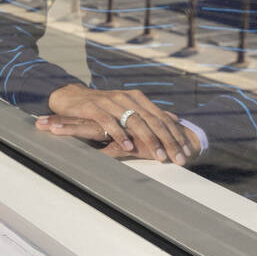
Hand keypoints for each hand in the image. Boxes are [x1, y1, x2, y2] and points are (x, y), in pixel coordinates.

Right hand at [43, 84, 193, 164]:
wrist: (71, 96)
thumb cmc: (102, 106)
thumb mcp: (128, 108)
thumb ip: (149, 113)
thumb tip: (174, 118)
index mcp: (137, 98)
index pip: (161, 118)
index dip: (175, 135)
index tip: (185, 153)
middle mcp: (126, 98)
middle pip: (153, 120)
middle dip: (168, 141)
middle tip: (178, 158)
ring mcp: (110, 101)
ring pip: (135, 121)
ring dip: (149, 140)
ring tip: (159, 156)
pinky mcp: (93, 107)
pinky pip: (109, 122)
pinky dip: (120, 134)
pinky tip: (128, 146)